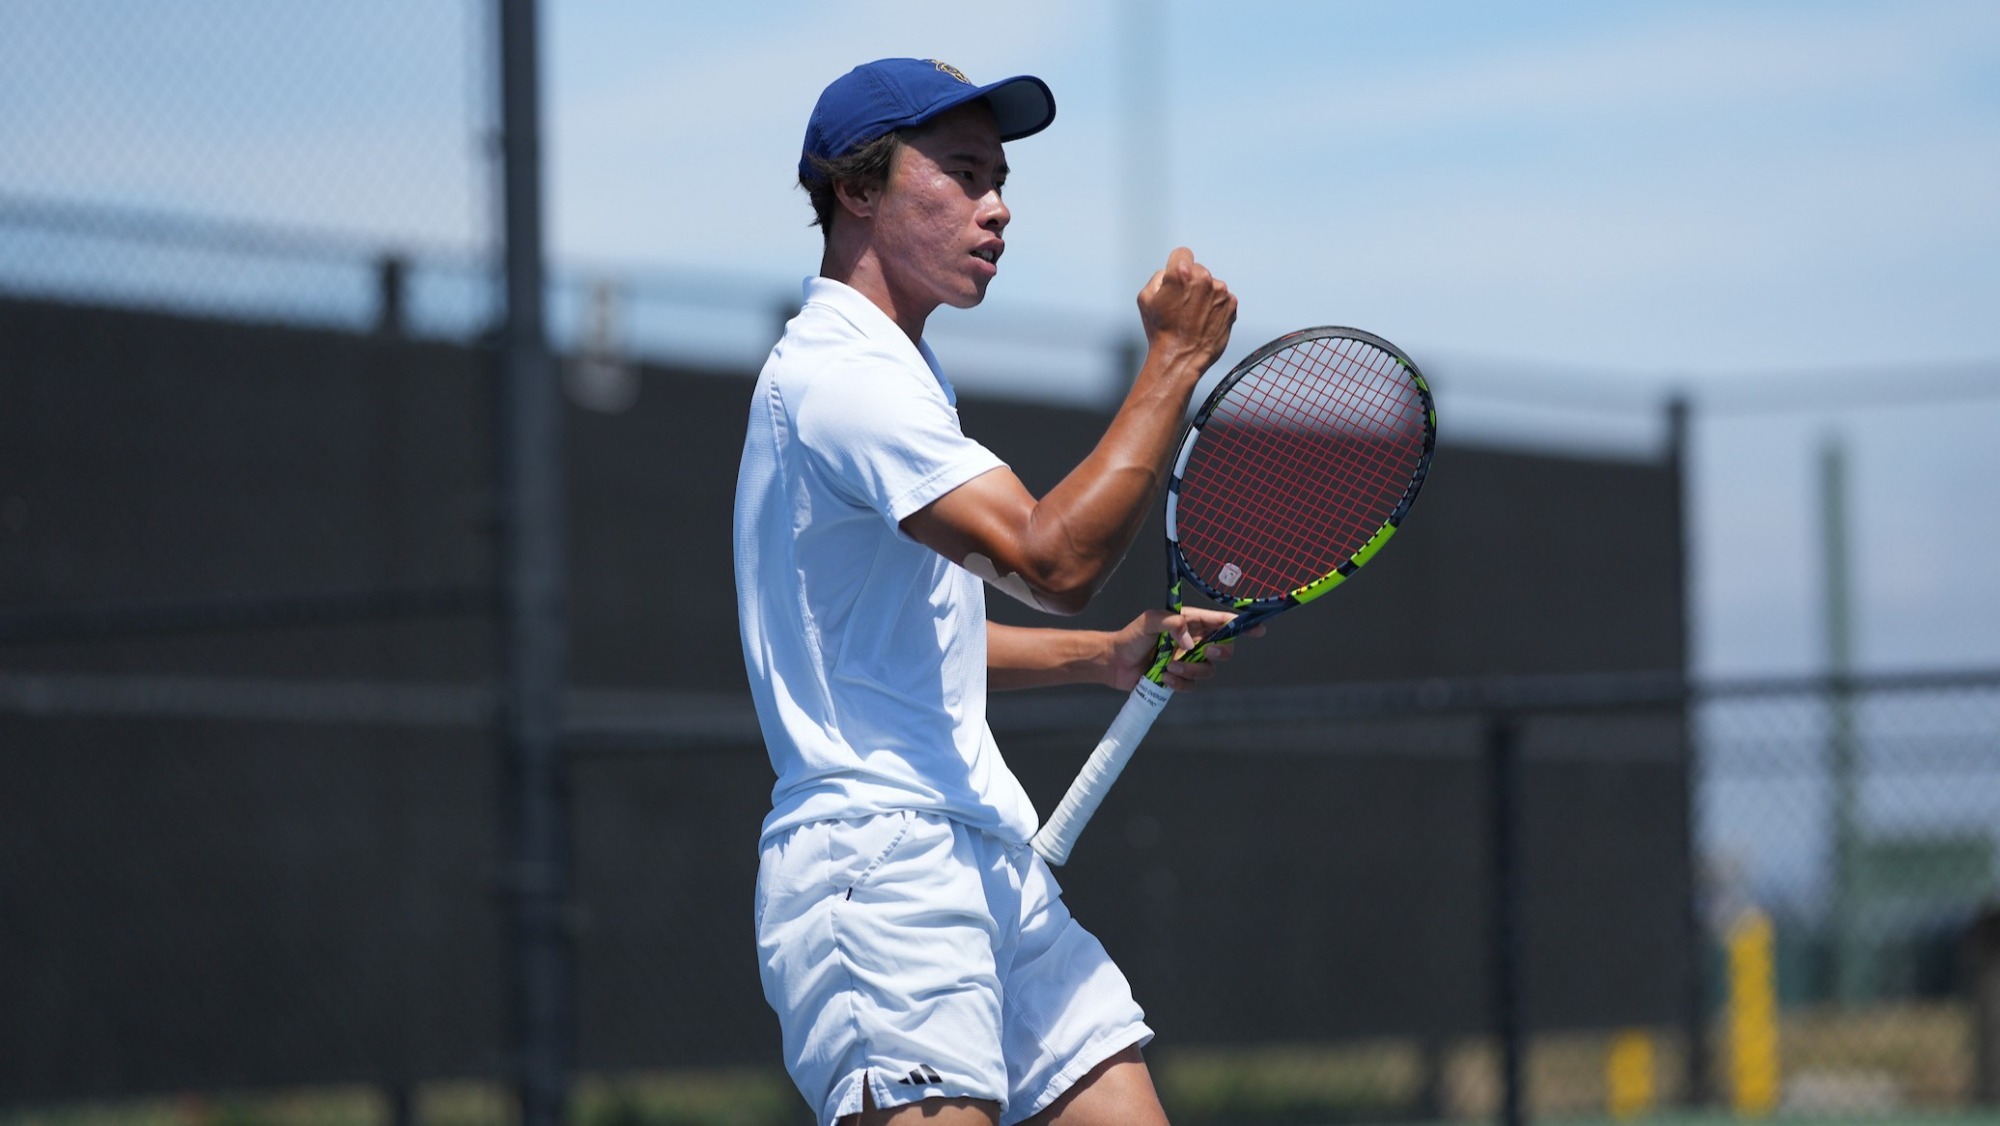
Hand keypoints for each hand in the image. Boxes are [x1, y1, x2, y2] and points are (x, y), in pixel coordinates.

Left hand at [1104, 606, 1262, 692]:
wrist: (1114, 662)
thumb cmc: (1131, 637)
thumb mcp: (1149, 621)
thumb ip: (1171, 622)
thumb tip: (1190, 642)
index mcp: (1190, 622)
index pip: (1221, 622)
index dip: (1242, 625)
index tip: (1258, 630)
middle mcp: (1193, 642)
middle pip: (1224, 649)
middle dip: (1219, 652)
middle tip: (1206, 651)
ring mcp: (1188, 661)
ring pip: (1209, 670)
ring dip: (1192, 670)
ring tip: (1169, 667)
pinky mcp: (1180, 679)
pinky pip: (1193, 686)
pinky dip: (1180, 683)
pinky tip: (1163, 678)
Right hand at [1137, 247, 1236, 375]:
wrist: (1180, 358)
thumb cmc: (1160, 330)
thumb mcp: (1145, 298)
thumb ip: (1159, 277)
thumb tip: (1171, 272)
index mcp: (1181, 273)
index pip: (1182, 253)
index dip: (1176, 265)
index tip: (1176, 278)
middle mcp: (1204, 278)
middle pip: (1197, 269)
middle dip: (1191, 282)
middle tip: (1182, 305)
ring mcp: (1220, 291)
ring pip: (1211, 285)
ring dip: (1204, 295)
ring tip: (1193, 317)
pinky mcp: (1232, 304)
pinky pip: (1222, 298)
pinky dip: (1215, 307)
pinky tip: (1204, 321)